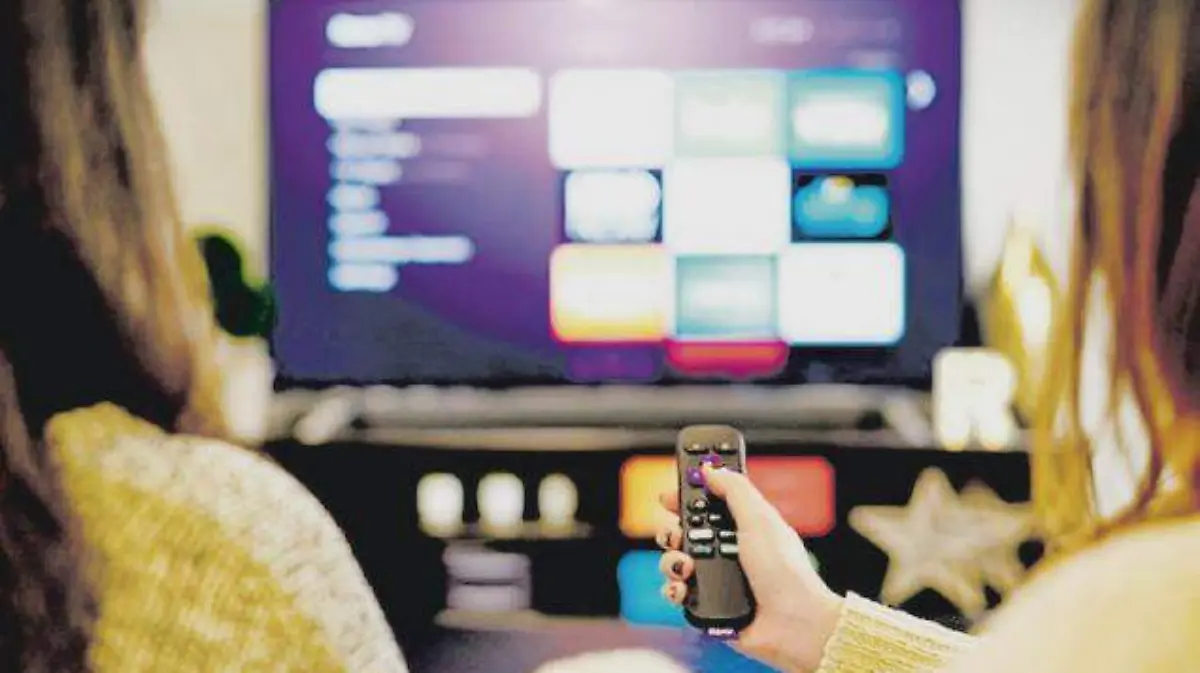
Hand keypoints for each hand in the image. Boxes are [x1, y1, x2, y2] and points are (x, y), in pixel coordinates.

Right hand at [656, 465, 843, 672]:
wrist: (793, 623)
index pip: (705, 505)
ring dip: (671, 560)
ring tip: (685, 565)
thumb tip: (711, 469)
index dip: (686, 497)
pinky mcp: (706, 604)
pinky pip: (676, 593)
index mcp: (740, 527)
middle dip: (672, 529)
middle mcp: (725, 551)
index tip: (670, 493)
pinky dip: (673, 589)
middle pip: (682, 531)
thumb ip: (735, 489)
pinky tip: (683, 588)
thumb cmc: (787, 572)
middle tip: (677, 533)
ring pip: (673, 561)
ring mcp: (714, 578)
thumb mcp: (760, 519)